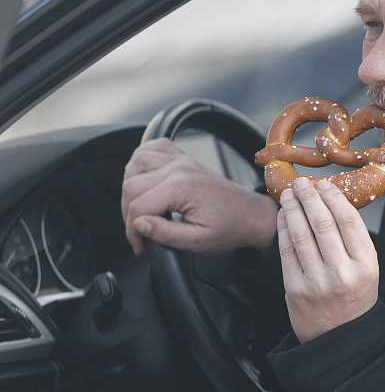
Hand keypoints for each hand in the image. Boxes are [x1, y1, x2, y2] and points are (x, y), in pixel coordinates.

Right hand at [121, 138, 276, 254]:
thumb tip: (138, 225)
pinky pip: (154, 147)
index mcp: (182, 188)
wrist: (249, 214)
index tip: (140, 244)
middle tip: (140, 231)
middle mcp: (179, 168)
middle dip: (128, 212)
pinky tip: (145, 177)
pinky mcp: (184, 158)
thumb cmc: (229, 227)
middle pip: (131, 185)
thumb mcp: (198, 241)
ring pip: (136, 162)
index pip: (137, 206)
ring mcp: (181, 160)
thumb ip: (165, 234)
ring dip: (130, 184)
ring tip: (139, 207)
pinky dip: (142, 160)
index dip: (132, 231)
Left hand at [277, 176, 378, 342]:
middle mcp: (342, 273)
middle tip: (302, 183)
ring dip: (293, 209)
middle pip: (322, 223)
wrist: (339, 337)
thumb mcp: (368, 269)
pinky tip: (283, 216)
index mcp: (365, 265)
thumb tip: (332, 202)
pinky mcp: (295, 289)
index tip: (324, 185)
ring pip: (301, 234)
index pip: (348, 220)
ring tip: (289, 194)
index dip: (333, 198)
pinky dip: (283, 229)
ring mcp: (317, 282)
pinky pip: (287, 251)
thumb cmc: (353, 298)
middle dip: (310, 197)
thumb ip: (353, 240)